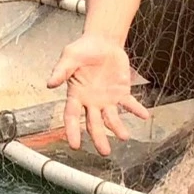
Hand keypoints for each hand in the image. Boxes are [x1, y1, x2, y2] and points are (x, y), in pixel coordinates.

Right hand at [46, 34, 150, 155]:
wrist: (102, 42)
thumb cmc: (83, 50)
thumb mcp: (69, 57)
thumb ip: (60, 70)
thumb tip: (50, 84)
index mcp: (76, 95)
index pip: (72, 117)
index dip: (73, 131)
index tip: (75, 145)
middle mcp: (91, 102)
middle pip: (94, 124)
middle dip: (99, 138)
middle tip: (104, 151)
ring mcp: (107, 99)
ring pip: (112, 118)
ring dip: (118, 128)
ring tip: (124, 136)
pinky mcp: (121, 92)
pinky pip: (130, 103)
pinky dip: (137, 109)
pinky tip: (144, 115)